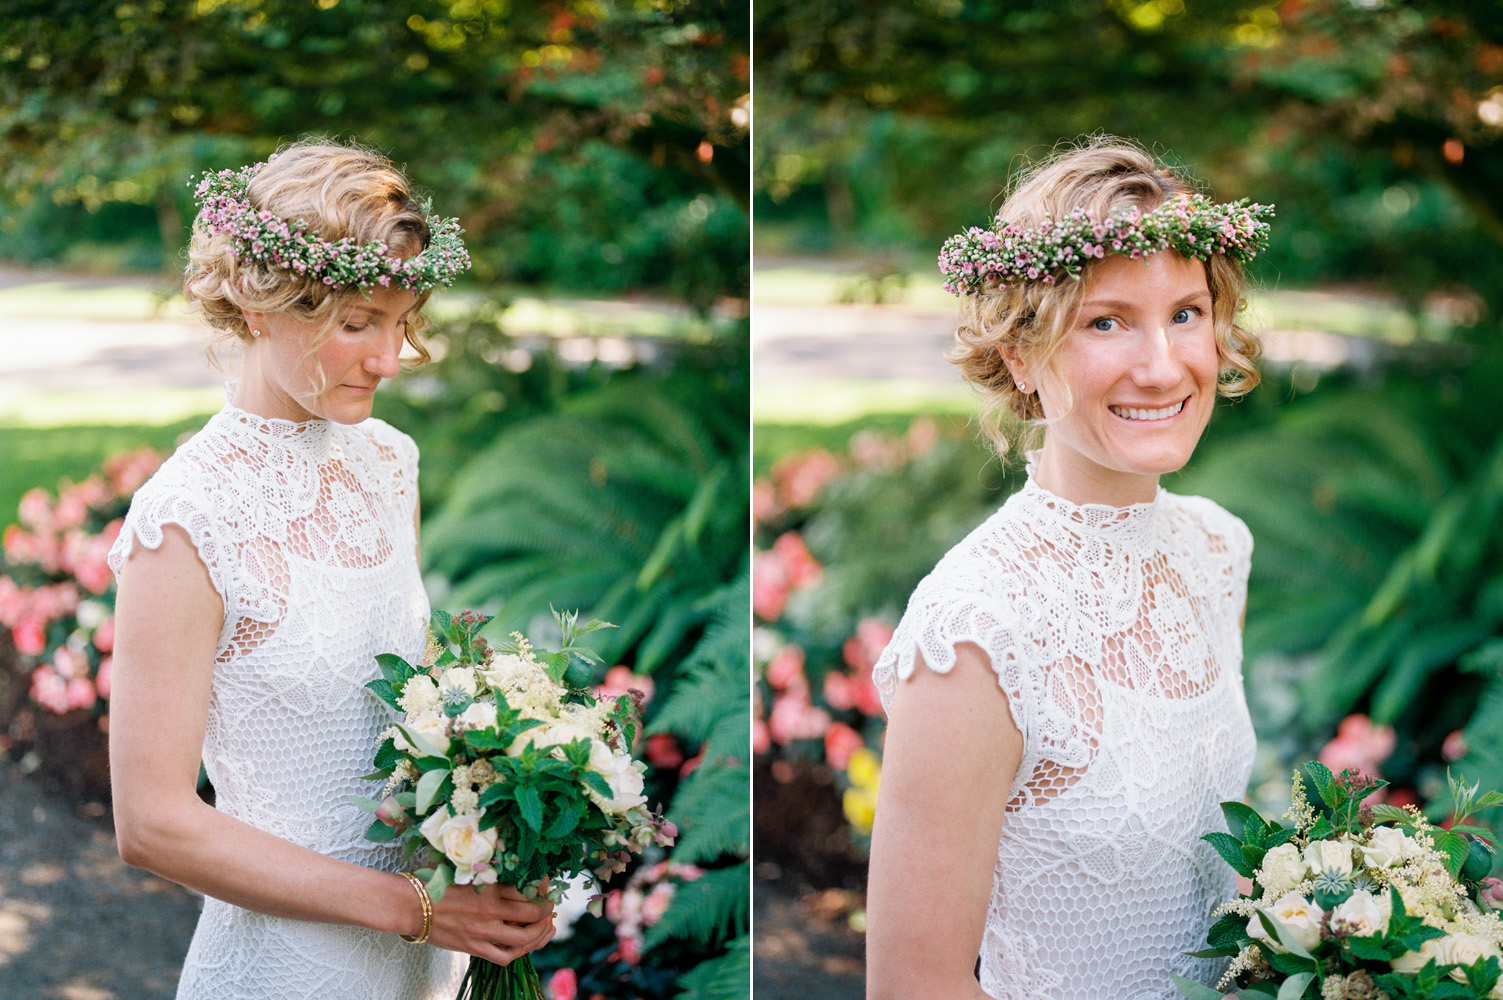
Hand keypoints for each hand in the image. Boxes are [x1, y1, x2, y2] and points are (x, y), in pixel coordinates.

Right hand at [422, 881, 555, 964]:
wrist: (412, 905)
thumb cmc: (437, 884)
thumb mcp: (466, 871)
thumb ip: (489, 872)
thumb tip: (509, 865)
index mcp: (490, 887)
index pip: (528, 888)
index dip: (543, 887)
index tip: (546, 884)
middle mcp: (491, 910)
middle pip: (533, 913)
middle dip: (546, 910)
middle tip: (548, 907)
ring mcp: (483, 932)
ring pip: (524, 938)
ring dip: (540, 934)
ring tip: (545, 927)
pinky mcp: (474, 948)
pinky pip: (504, 957)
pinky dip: (518, 953)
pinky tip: (523, 946)